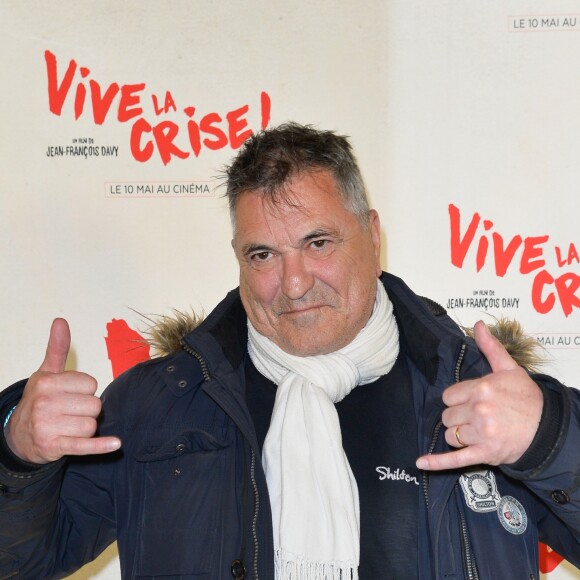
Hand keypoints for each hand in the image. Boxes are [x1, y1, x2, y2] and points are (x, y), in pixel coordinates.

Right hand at [5, 319, 121, 463]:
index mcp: (47, 383)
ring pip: (92, 424)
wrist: (18, 435)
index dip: (85, 389)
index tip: (70, 393)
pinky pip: (84, 445)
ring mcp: (48, 426)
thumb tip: (61, 321)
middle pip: (94, 405)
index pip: (91, 384)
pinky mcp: (55, 446)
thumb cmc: (39, 400)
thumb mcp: (46, 373)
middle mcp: (45, 404)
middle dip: (87, 409)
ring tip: (68, 424)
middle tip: (70, 411)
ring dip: (86, 427)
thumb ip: (57, 348)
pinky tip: (115, 443)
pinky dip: (100, 446)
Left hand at [416, 320, 542, 470]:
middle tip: (475, 417)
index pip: (448, 396)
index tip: (469, 401)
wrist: (548, 429)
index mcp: (481, 389)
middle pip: (447, 416)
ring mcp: (481, 434)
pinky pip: (455, 459)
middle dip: (457, 417)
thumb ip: (490, 347)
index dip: (457, 400)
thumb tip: (478, 325)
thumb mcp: (509, 369)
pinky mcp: (484, 453)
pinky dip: (437, 462)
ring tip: (476, 432)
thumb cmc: (528, 399)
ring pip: (450, 435)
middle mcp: (479, 411)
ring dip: (458, 435)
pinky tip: (421, 462)